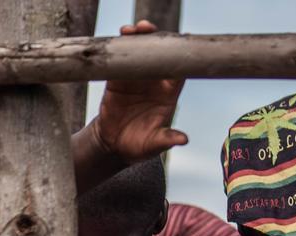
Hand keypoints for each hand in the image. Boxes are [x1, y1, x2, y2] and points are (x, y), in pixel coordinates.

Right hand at [92, 22, 187, 163]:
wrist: (113, 147)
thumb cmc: (138, 146)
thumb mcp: (154, 145)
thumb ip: (166, 139)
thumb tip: (183, 140)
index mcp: (168, 94)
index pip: (180, 69)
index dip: (181, 54)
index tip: (180, 41)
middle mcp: (154, 82)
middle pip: (160, 54)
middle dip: (156, 38)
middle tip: (149, 29)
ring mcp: (136, 79)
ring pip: (140, 53)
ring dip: (137, 38)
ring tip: (132, 30)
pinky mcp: (117, 81)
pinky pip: (120, 61)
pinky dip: (119, 48)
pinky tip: (119, 38)